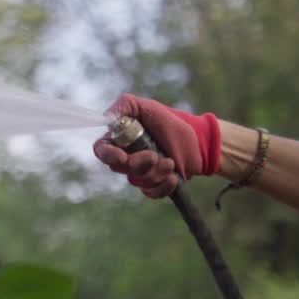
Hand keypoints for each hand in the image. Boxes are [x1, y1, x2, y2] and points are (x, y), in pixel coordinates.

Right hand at [92, 94, 221, 198]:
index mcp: (119, 139)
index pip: (102, 150)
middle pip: (119, 168)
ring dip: (156, 172)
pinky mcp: (154, 186)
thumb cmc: (168, 121)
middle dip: (137, 163)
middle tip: (154, 156)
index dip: (107, 155)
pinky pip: (152, 193)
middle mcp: (126, 158)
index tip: (121, 156)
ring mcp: (140, 173)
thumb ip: (124, 105)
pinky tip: (174, 177)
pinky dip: (164, 186)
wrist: (196, 139)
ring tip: (170, 161)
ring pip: (137, 180)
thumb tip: (106, 117)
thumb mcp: (147, 106)